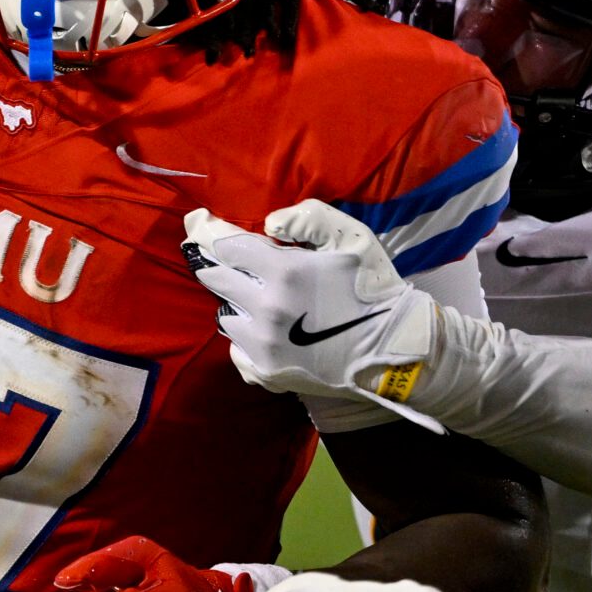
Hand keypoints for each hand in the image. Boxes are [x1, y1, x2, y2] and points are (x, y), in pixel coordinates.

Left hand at [183, 200, 441, 427]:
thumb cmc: (373, 288)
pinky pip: (237, 348)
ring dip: (235, 302)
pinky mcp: (265, 373)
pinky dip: (246, 336)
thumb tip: (269, 224)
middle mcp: (266, 310)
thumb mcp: (353, 238)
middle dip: (215, 264)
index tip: (198, 221)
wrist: (393, 352)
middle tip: (222, 258)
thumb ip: (309, 218)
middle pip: (215, 279)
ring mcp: (263, 346)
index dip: (208, 231)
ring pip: (225, 315)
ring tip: (257, 298)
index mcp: (285, 273)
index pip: (226, 246)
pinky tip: (268, 330)